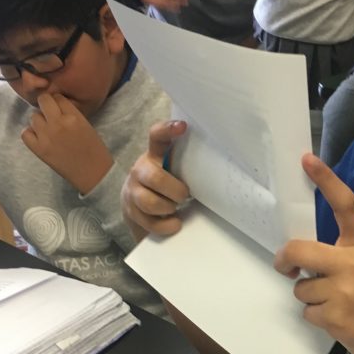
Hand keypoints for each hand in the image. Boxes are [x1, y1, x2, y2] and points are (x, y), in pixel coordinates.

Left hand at [21, 93, 112, 193]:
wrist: (94, 174)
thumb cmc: (94, 150)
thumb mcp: (87, 125)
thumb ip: (71, 113)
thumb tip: (55, 107)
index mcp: (74, 117)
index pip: (58, 97)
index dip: (58, 102)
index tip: (60, 109)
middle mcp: (58, 123)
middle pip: (43, 100)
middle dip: (46, 105)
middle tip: (51, 115)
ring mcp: (46, 136)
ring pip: (34, 117)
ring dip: (39, 121)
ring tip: (48, 130)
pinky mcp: (39, 149)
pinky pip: (25, 133)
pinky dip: (31, 134)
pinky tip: (40, 138)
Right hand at [121, 119, 190, 240]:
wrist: (138, 208)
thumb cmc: (166, 186)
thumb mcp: (174, 170)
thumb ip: (187, 163)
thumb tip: (221, 168)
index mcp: (155, 155)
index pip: (156, 137)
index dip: (167, 130)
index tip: (183, 127)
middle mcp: (141, 170)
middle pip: (154, 177)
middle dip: (175, 190)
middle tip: (185, 195)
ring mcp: (133, 191)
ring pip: (149, 202)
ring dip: (168, 207)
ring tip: (175, 208)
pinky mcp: (131, 212)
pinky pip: (150, 222)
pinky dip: (166, 225)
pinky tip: (175, 223)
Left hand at [273, 154, 353, 353]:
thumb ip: (343, 259)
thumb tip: (303, 260)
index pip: (346, 205)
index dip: (326, 180)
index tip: (306, 159)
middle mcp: (353, 263)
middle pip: (299, 249)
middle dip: (284, 259)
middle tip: (285, 267)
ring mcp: (343, 290)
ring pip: (301, 288)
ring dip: (311, 298)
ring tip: (338, 306)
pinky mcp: (335, 316)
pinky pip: (307, 312)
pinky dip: (318, 318)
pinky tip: (341, 322)